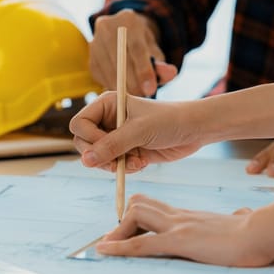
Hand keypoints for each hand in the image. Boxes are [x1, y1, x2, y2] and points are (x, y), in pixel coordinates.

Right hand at [69, 92, 202, 172]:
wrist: (194, 130)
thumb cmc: (169, 121)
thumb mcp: (139, 131)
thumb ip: (112, 145)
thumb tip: (85, 161)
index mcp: (106, 104)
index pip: (79, 124)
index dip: (89, 138)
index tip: (108, 144)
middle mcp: (107, 119)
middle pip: (83, 143)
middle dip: (101, 156)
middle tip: (118, 162)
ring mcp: (115, 136)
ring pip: (96, 158)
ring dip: (114, 165)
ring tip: (136, 163)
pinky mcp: (124, 151)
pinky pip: (111, 165)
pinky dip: (124, 168)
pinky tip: (141, 163)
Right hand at [89, 9, 178, 96]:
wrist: (124, 36)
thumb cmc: (142, 45)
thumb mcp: (155, 51)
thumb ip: (162, 64)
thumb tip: (171, 73)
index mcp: (127, 19)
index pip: (136, 47)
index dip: (143, 70)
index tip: (151, 90)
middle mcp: (107, 27)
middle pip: (119, 60)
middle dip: (133, 83)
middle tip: (144, 96)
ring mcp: (95, 43)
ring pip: (109, 71)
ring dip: (122, 88)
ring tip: (136, 95)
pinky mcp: (90, 59)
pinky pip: (101, 78)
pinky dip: (112, 86)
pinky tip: (123, 90)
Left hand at [95, 194, 273, 266]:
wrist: (268, 232)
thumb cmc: (261, 231)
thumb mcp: (243, 221)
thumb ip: (238, 217)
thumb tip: (243, 214)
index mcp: (192, 216)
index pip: (156, 208)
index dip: (137, 216)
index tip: (128, 231)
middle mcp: (181, 216)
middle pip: (140, 206)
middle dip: (122, 223)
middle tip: (113, 240)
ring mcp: (179, 226)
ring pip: (135, 217)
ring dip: (118, 234)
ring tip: (106, 247)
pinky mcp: (180, 240)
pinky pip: (141, 244)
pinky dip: (119, 248)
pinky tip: (104, 251)